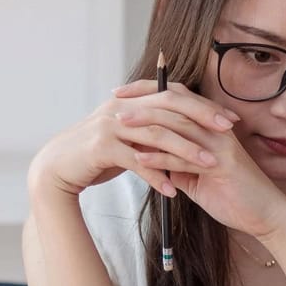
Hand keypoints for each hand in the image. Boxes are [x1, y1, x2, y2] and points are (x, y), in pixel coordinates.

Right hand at [27, 80, 242, 201]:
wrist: (57, 167)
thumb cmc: (94, 155)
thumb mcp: (125, 137)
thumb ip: (148, 131)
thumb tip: (181, 132)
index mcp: (130, 100)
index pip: (173, 94)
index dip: (203, 105)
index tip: (228, 118)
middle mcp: (121, 107)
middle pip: (169, 106)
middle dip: (201, 118)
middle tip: (228, 132)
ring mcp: (110, 126)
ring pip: (156, 134)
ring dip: (185, 150)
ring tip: (209, 164)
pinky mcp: (101, 148)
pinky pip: (137, 162)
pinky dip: (157, 176)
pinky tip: (173, 190)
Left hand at [110, 80, 285, 239]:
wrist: (265, 215)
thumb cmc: (232, 195)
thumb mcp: (198, 176)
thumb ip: (176, 163)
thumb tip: (148, 158)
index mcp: (210, 126)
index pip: (176, 97)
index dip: (148, 91)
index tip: (120, 93)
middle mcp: (216, 129)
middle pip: (175, 104)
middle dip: (142, 101)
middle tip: (114, 102)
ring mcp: (220, 146)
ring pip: (178, 127)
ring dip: (146, 125)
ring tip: (120, 126)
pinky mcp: (222, 166)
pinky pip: (185, 158)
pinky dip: (161, 159)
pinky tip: (140, 159)